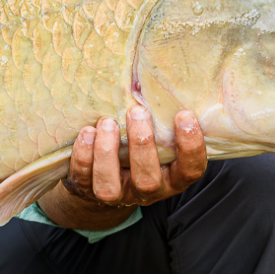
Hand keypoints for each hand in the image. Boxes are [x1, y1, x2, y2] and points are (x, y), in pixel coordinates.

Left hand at [42, 107, 205, 228]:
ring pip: (110, 187)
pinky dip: (83, 155)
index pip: (191, 170)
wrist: (111, 178)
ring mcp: (117, 194)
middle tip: (137, 112)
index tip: (184, 114)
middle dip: (141, 145)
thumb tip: (172, 79)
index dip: (191, 146)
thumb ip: (169, 121)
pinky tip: (88, 132)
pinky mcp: (88, 191)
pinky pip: (83, 179)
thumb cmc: (146, 148)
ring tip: (107, 123)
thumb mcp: (164, 139)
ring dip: (107, 153)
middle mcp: (148, 191)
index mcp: (174, 178)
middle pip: (148, 180)